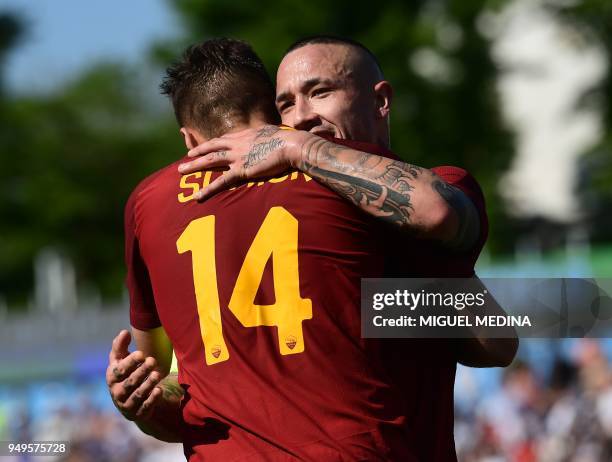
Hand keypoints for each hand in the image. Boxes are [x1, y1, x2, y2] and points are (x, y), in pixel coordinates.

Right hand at [106, 330, 162, 420]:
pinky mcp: (139, 413)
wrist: (130, 399)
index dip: (129, 362)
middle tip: (152, 361)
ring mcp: (127, 404)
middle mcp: (117, 392)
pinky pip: (145, 407)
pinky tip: (159, 390)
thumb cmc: (125, 373)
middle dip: (141, 371)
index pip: (119, 370)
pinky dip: (152, 399)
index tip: (141, 353)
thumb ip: (120, 346)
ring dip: (148, 384)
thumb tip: (124, 332)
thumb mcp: (120, 359)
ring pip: (138, 395)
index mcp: (112, 378)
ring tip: (157, 374)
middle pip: (129, 382)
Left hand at [178, 125, 308, 199]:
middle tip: (186, 158)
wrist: (291, 145)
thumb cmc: (287, 140)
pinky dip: (208, 190)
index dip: (210, 144)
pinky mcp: (242, 170)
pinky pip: (221, 182)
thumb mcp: (271, 133)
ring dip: (194, 166)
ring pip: (210, 161)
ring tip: (180, 171)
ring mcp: (237, 157)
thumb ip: (263, 136)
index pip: (222, 140)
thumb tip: (267, 135)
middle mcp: (236, 144)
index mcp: (243, 135)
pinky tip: (197, 197)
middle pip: (211, 148)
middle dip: (197, 153)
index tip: (201, 148)